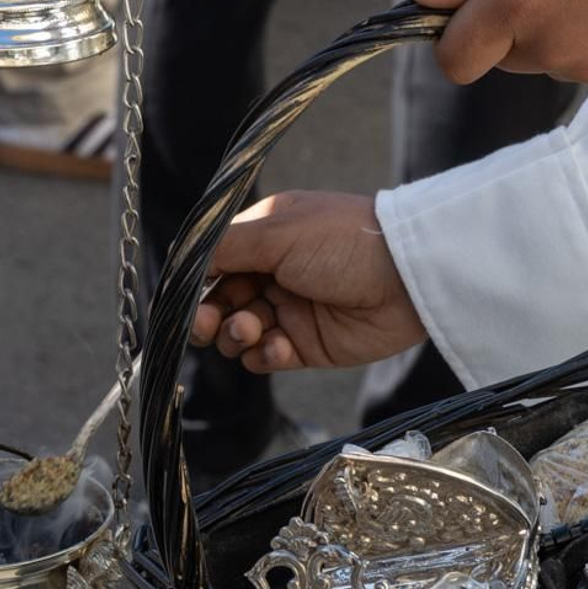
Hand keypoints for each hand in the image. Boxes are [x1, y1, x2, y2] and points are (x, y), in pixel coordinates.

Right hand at [189, 191, 426, 372]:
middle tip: (206, 324)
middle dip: (206, 316)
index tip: (179, 302)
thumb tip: (181, 261)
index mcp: (263, 237)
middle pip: (218, 303)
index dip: (193, 284)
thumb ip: (224, 248)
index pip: (212, 263)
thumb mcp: (276, 232)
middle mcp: (272, 272)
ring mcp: (289, 309)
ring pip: (238, 333)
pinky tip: (278, 345)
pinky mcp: (307, 344)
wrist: (408, 277)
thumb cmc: (343, 241)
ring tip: (252, 328)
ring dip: (235, 335)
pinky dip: (263, 354)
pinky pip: (267, 356)